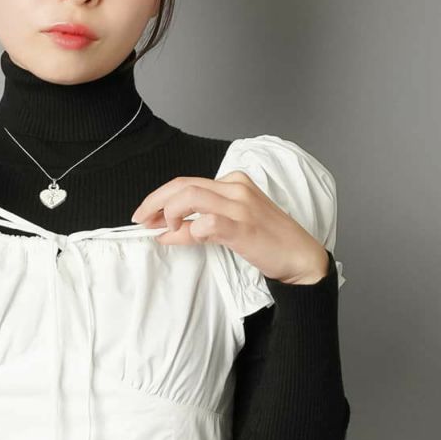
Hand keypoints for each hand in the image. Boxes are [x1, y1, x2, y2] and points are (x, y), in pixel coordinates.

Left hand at [130, 171, 329, 284]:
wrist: (300, 257)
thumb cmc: (267, 241)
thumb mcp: (227, 229)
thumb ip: (197, 226)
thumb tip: (164, 232)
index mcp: (233, 182)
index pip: (187, 183)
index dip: (159, 197)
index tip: (145, 215)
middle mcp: (235, 187)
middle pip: (183, 185)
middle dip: (155, 201)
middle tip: (140, 220)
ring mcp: (240, 205)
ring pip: (190, 196)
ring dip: (169, 213)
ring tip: (164, 230)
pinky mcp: (243, 226)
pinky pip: (206, 222)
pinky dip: (188, 230)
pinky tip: (184, 239)